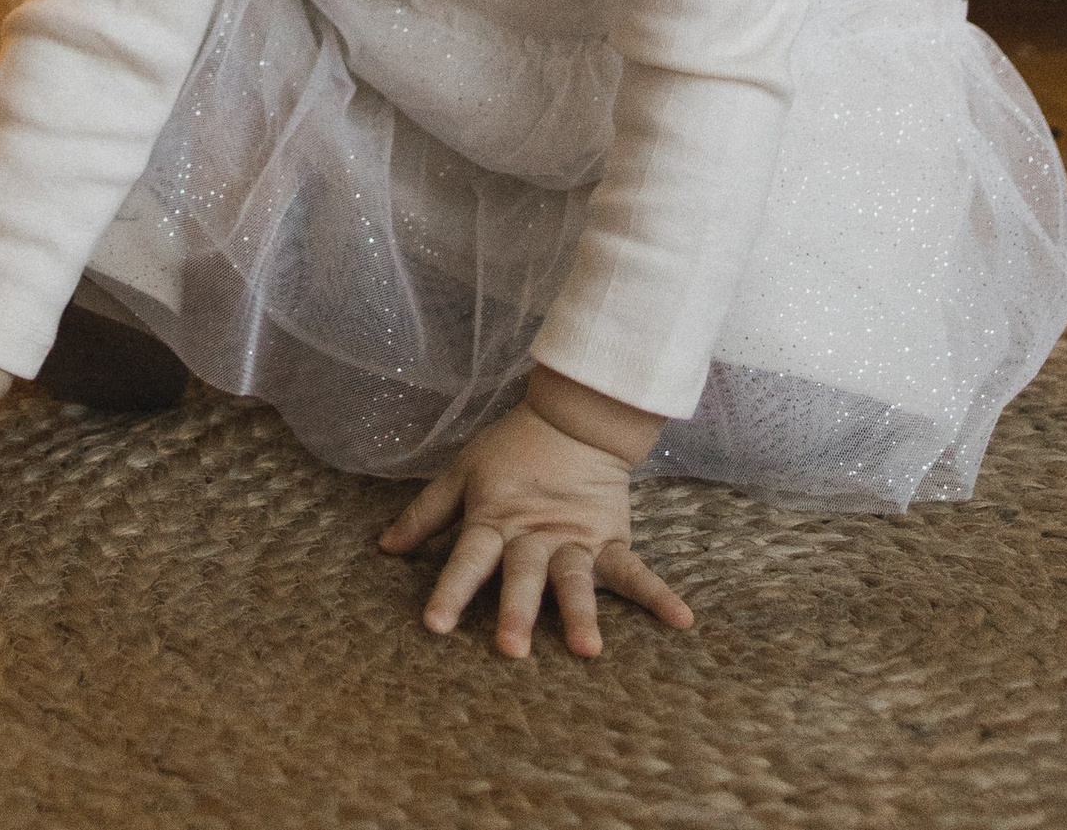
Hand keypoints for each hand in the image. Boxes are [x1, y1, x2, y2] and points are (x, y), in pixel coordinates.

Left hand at [378, 377, 694, 660]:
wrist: (572, 416)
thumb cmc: (510, 449)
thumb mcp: (462, 473)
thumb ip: (426, 514)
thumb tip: (384, 548)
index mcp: (495, 519)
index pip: (468, 557)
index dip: (450, 588)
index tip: (435, 625)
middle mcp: (534, 535)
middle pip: (523, 576)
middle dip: (517, 612)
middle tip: (511, 650)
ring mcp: (575, 539)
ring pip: (575, 581)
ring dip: (580, 614)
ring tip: (587, 650)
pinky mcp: (609, 539)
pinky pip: (635, 571)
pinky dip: (658, 595)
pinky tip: (681, 621)